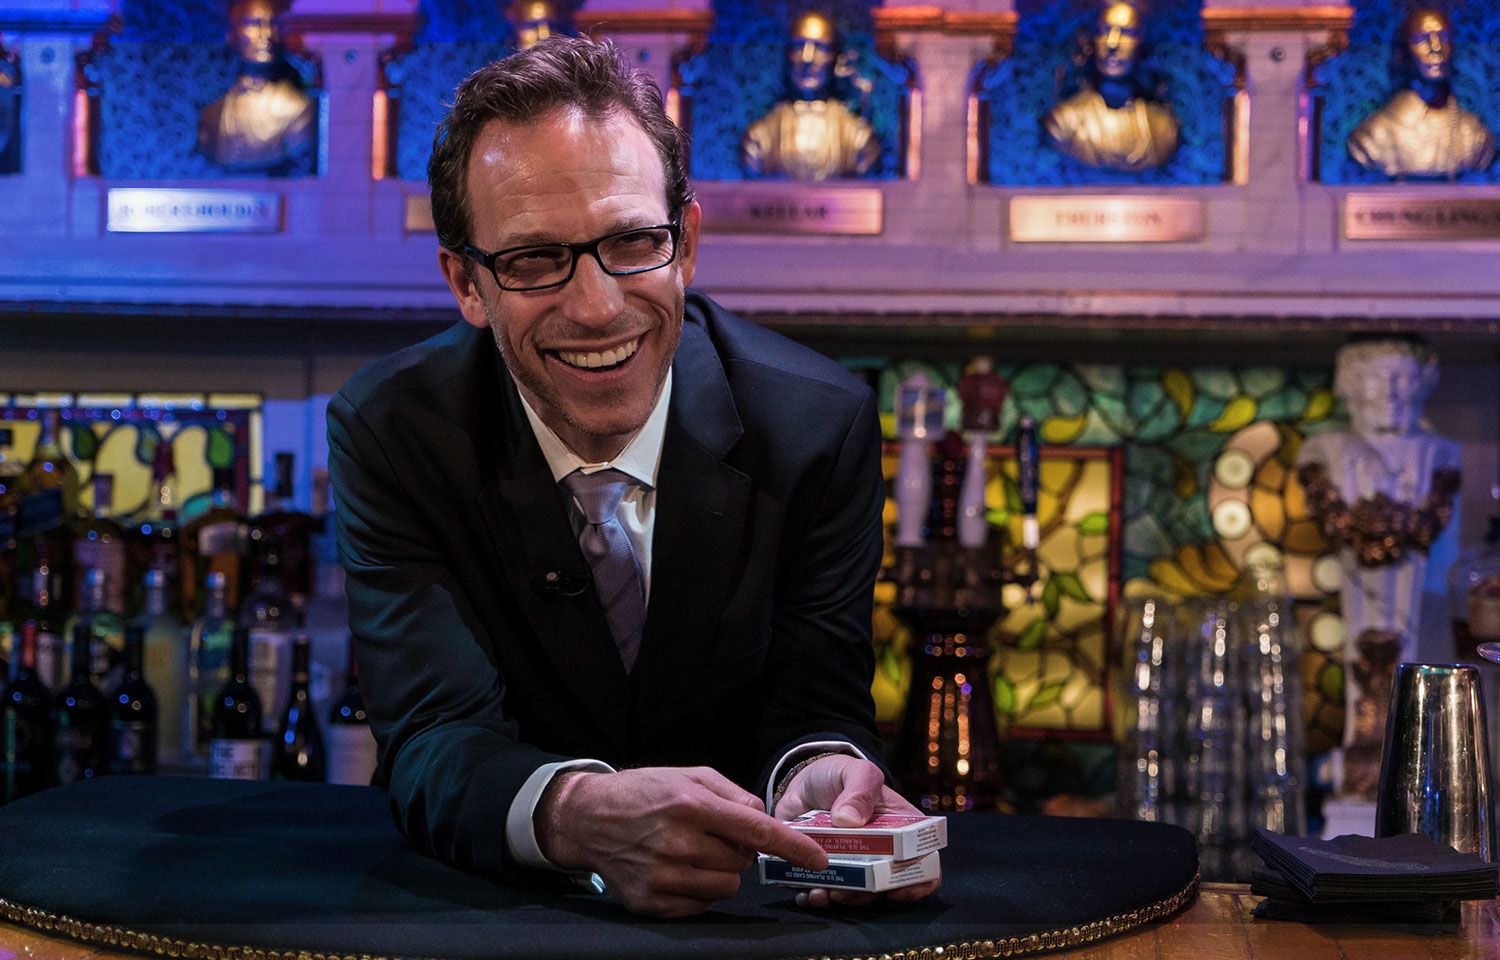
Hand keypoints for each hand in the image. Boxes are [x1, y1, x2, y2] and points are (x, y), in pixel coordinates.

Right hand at [536, 766, 829, 917]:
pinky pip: (701, 905)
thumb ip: (733, 794)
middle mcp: (678, 843)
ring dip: (720, 872)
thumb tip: (764, 818)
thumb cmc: (645, 792)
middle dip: (737, 851)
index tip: (818, 860)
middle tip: (711, 835)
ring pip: (726, 887)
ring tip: (692, 852)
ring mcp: (663, 876)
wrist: (587, 818)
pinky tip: (676, 870)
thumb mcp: (690, 775)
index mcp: (691, 805)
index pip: (756, 831)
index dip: (793, 847)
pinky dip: (698, 890)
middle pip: (743, 863)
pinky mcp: (650, 902)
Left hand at [773, 754, 941, 908]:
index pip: (925, 865)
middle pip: (888, 888)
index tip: (896, 890)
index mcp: (901, 831)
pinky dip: (818, 898)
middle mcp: (882, 855)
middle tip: (845, 891)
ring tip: (821, 893)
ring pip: (857, 897)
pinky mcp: (826, 871)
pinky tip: (807, 892)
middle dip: (868, 896)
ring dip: (841, 900)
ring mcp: (854, 867)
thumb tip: (849, 820)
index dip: (917, 883)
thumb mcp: (855, 772)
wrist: (803, 782)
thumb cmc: (840, 776)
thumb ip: (860, 788)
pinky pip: (827, 894)